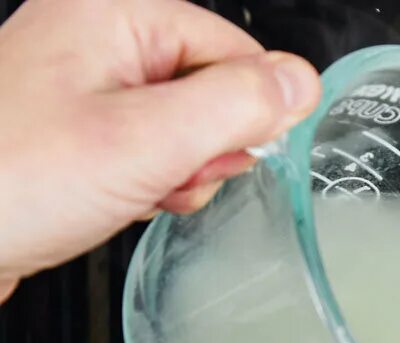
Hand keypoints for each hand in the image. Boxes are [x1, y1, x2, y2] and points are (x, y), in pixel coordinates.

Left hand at [0, 0, 321, 301]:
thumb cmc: (13, 181)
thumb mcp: (148, 142)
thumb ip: (235, 107)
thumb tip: (302, 83)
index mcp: (113, 11)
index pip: (235, 49)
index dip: (245, 113)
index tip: (222, 154)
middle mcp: (97, 35)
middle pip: (211, 87)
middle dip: (206, 148)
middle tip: (165, 174)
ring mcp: (84, 83)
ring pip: (183, 126)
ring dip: (179, 171)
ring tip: (136, 190)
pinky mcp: (76, 128)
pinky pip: (147, 149)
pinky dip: (149, 181)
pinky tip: (123, 199)